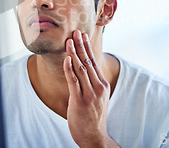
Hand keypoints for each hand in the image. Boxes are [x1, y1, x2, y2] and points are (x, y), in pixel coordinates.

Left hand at [63, 30, 118, 147]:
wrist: (94, 136)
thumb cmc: (93, 116)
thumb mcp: (97, 97)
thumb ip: (92, 83)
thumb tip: (82, 68)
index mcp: (102, 85)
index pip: (93, 61)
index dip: (87, 47)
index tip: (82, 35)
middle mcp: (98, 87)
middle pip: (88, 62)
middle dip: (80, 46)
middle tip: (75, 32)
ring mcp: (89, 94)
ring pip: (80, 69)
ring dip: (74, 53)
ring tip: (68, 41)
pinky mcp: (79, 101)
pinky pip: (73, 81)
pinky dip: (69, 68)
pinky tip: (66, 59)